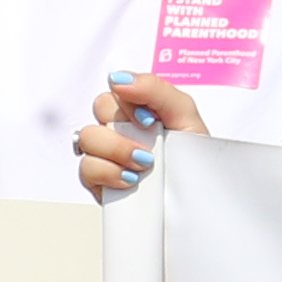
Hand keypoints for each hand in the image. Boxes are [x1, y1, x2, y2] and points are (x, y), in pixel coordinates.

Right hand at [74, 71, 206, 202]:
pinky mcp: (98, 180)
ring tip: (143, 165)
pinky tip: (130, 180)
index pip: (118, 87)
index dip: (130, 100)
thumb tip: (118, 79)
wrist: (195, 201)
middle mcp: (121, 127)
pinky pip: (86, 167)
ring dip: (117, 150)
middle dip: (125, 127)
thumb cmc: (192, 160)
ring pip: (88, 136)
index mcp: (140, 108)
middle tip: (148, 145)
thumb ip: (155, 88)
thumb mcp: (185, 115)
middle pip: (100, 107)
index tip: (150, 120)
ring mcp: (107, 154)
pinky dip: (109, 173)